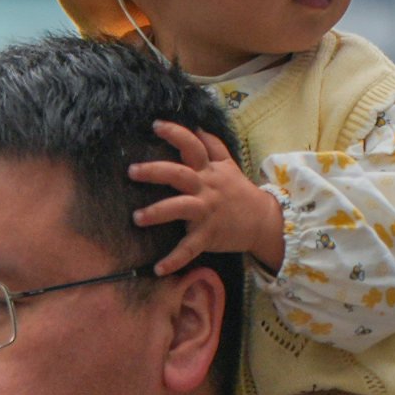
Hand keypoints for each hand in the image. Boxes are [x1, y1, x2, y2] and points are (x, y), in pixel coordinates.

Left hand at [131, 121, 289, 272]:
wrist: (263, 221)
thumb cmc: (239, 191)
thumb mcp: (229, 165)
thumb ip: (213, 146)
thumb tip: (197, 126)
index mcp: (209, 170)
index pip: (193, 146)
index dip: (176, 134)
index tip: (155, 125)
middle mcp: (206, 188)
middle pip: (179, 174)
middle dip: (155, 171)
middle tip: (131, 170)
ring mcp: (207, 212)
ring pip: (180, 208)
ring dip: (157, 212)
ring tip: (136, 217)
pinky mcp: (209, 235)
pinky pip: (189, 248)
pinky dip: (174, 260)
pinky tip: (158, 268)